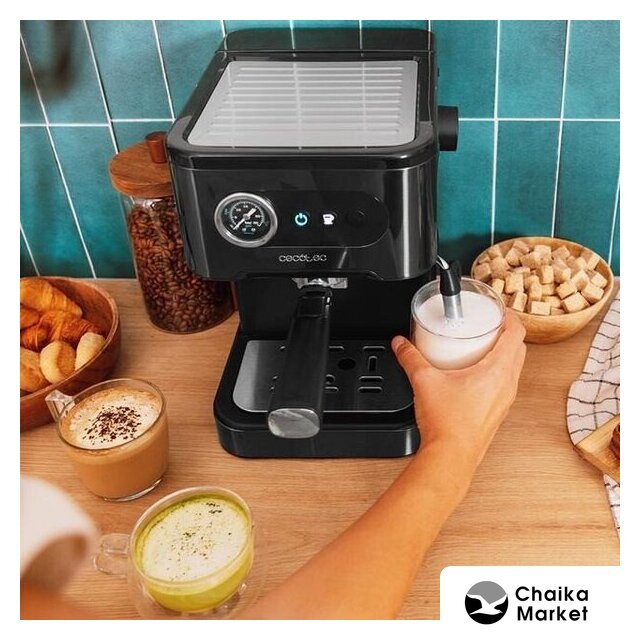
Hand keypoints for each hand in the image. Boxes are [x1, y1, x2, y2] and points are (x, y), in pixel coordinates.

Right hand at [392, 311, 525, 489]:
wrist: (451, 457)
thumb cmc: (447, 424)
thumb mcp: (424, 381)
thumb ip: (410, 358)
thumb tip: (401, 344)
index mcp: (498, 371)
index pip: (516, 334)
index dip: (510, 317)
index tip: (499, 309)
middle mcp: (507, 384)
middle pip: (518, 348)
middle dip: (505, 333)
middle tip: (487, 324)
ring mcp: (504, 399)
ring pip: (513, 367)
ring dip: (503, 353)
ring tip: (481, 346)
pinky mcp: (497, 411)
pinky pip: (504, 383)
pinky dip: (496, 371)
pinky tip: (473, 374)